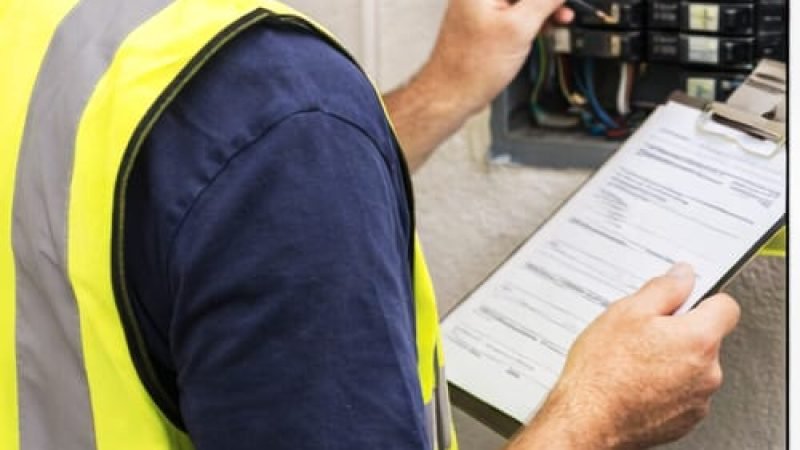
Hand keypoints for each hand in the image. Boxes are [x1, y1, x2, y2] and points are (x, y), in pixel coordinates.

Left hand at [384, 0, 572, 168]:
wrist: (451, 95)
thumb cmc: (471, 68)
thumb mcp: (519, 28)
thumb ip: (544, 1)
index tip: (561, 5)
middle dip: (546, 2)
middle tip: (564, 10)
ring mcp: (479, 9)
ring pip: (520, 2)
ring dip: (542, 9)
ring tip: (559, 19)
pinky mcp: (484, 24)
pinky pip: (513, 13)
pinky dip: (530, 19)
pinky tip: (543, 28)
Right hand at [508, 263, 739, 448]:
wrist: (588, 420)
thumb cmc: (603, 371)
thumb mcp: (626, 312)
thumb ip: (664, 289)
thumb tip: (683, 276)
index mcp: (698, 339)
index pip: (726, 307)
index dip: (702, 299)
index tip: (683, 300)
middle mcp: (707, 372)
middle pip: (705, 338)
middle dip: (678, 332)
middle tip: (641, 333)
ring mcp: (698, 400)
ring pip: (692, 367)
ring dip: (671, 361)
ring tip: (632, 361)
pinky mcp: (684, 420)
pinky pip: (682, 392)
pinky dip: (664, 386)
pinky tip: (635, 382)